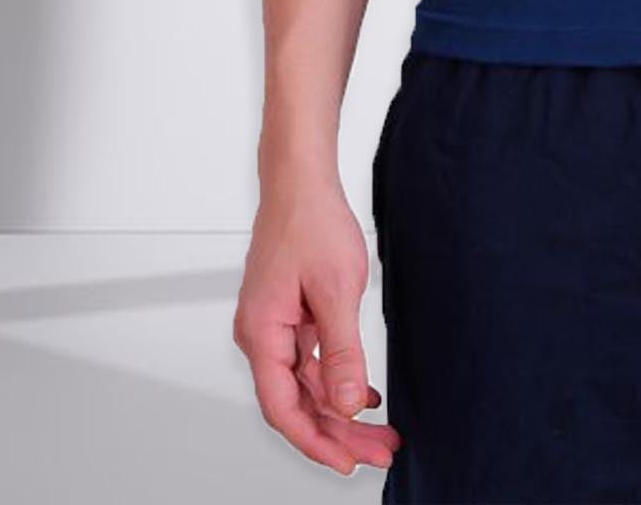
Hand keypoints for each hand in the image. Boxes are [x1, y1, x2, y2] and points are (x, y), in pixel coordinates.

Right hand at [233, 171, 400, 475]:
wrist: (300, 179)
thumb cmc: (310, 221)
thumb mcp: (336, 291)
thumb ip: (341, 352)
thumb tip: (348, 405)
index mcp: (261, 333)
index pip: (283, 408)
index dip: (315, 442)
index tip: (348, 462)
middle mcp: (261, 335)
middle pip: (296, 403)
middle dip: (337, 433)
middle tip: (378, 452)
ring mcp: (273, 326)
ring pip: (305, 385)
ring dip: (340, 409)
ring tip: (379, 431)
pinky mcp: (288, 316)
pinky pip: (309, 362)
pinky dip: (335, 380)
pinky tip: (364, 393)